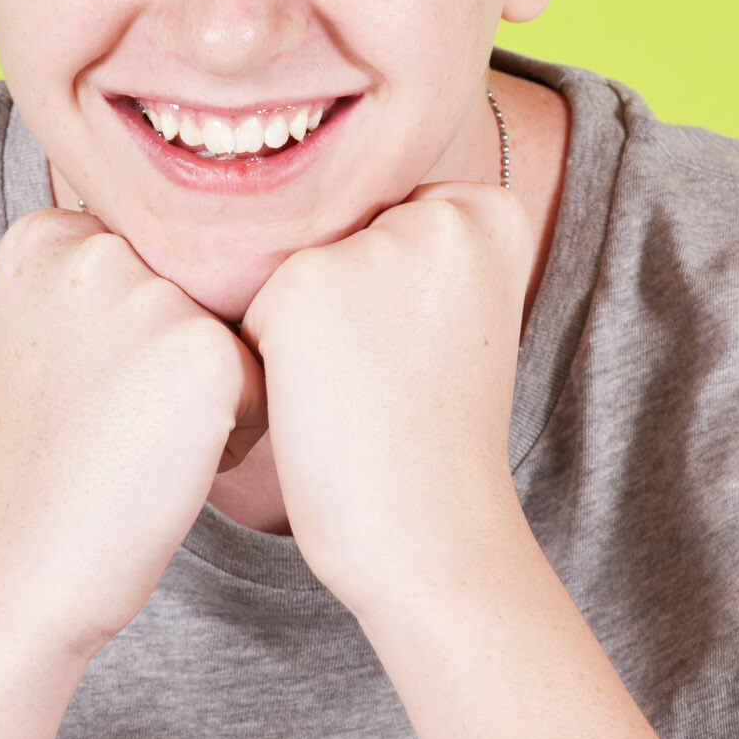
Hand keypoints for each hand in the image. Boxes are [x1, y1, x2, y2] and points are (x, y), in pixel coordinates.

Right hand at [0, 207, 264, 660]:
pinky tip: (166, 463)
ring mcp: (153, 294)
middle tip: (108, 419)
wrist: (26, 567)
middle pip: (198, 291)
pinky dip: (234, 435)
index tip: (75, 387)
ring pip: (235, 334)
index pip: (151, 262)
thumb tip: (217, 244)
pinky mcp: (209, 351)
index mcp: (48, 235)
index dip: (130, 336)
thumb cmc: (46, 465)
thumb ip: (105, 279)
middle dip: (176, 356)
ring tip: (136, 440)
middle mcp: (98, 246)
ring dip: (210, 394)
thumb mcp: (45, 338)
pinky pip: (263, 384)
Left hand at [239, 183, 533, 612]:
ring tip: (356, 394)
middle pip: (337, 235)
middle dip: (343, 303)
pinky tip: (318, 406)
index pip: (385, 219)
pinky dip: (266, 365)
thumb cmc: (429, 432)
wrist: (430, 533)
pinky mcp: (305, 285)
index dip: (387, 295)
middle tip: (391, 381)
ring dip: (299, 331)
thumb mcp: (454, 312)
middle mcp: (438, 209)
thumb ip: (407, 246)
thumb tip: (286, 205)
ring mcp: (374, 244)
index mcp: (487, 210)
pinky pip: (251, 311)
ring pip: (291, 270)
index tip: (427, 356)